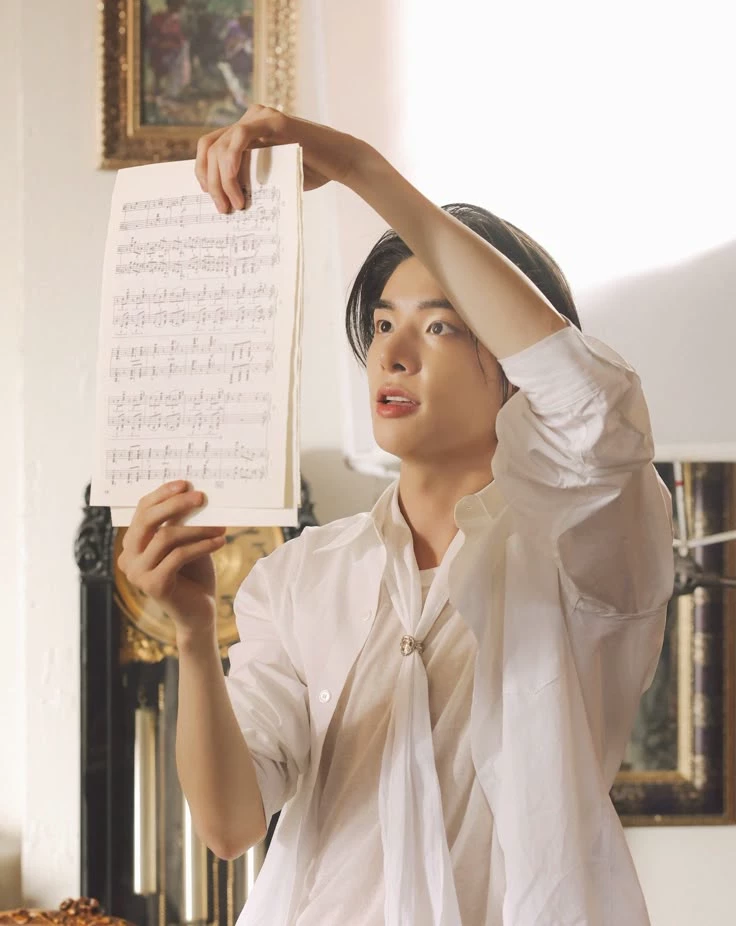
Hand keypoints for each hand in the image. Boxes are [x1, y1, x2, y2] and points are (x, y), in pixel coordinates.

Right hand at [117, 481, 227, 641]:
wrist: (199, 613)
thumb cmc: (194, 574)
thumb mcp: (186, 542)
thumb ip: (180, 521)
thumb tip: (191, 491)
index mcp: (132, 543)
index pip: (142, 510)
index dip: (162, 494)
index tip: (186, 484)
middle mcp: (128, 557)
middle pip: (148, 520)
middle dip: (176, 504)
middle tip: (201, 497)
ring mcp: (137, 573)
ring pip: (165, 537)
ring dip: (197, 528)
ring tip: (221, 527)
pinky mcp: (153, 585)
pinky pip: (178, 556)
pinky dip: (201, 546)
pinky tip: (220, 542)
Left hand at [194, 103, 373, 212]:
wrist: (341, 162)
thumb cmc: (310, 171)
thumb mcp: (270, 177)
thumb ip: (248, 179)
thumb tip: (223, 201)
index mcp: (245, 132)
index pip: (210, 148)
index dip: (203, 173)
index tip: (210, 198)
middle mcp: (249, 120)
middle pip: (211, 148)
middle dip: (211, 182)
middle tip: (223, 209)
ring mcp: (260, 117)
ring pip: (221, 146)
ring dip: (222, 179)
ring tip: (235, 204)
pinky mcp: (272, 120)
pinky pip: (240, 137)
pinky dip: (232, 162)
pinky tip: (234, 183)